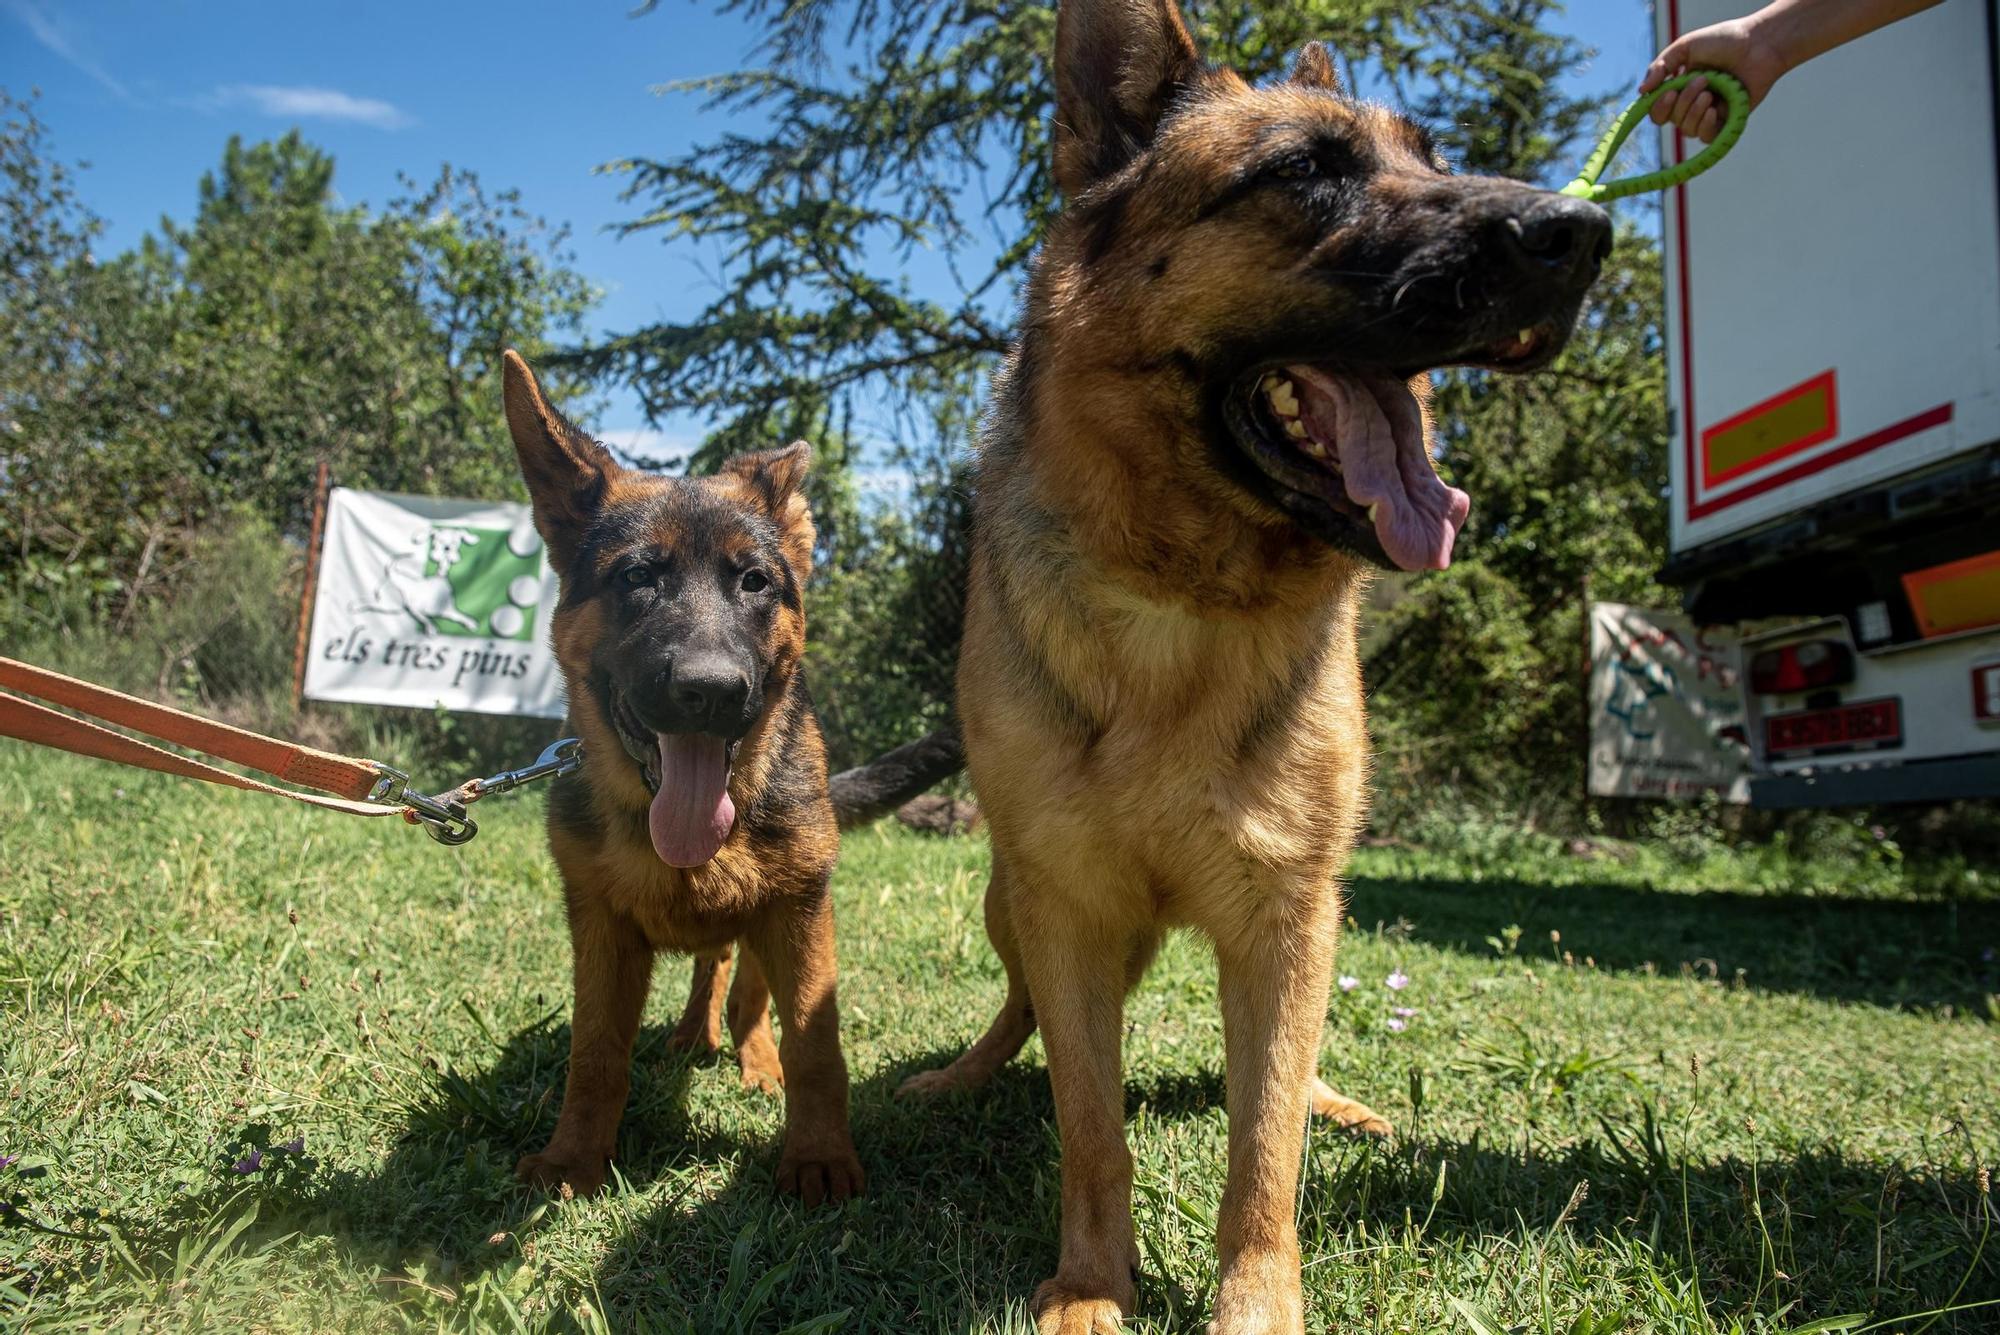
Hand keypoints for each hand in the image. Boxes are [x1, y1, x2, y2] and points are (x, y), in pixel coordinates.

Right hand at [1640, 18, 1788, 141]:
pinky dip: (1706, 125)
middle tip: (1702, 80)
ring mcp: (1708, 114)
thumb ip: (1660, 66)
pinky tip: (1715, 110)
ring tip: (1712, 91)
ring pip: (1687, 129)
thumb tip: (1641, 93)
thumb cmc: (1724, 41)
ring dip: (1695, 110)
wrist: (1759, 44)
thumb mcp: (1685, 47)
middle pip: (1671, 120)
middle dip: (1683, 102)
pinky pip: (1706, 137)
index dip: (1658, 107)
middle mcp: (1691, 104)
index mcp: (1679, 88)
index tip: (1668, 93)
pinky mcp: (1726, 123)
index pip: (1657, 111)